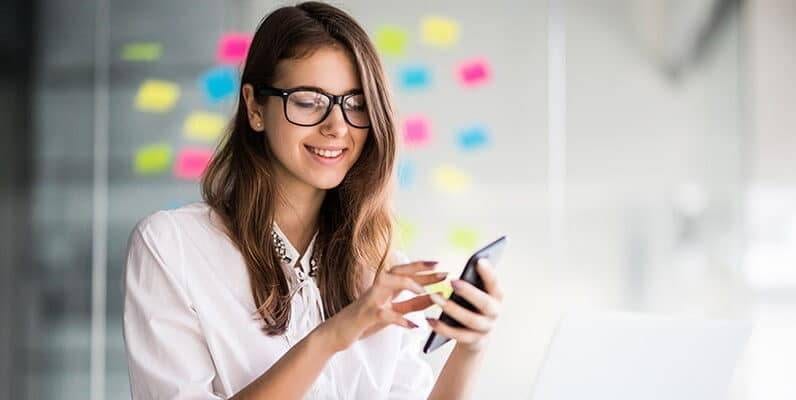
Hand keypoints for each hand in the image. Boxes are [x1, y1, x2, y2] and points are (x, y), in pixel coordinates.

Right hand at [318, 260, 446, 352]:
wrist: (336, 333)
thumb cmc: (364, 321)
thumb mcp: (392, 312)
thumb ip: (411, 305)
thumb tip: (433, 298)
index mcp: (384, 288)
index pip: (405, 272)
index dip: (423, 268)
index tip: (441, 266)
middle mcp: (377, 289)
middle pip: (398, 271)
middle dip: (420, 269)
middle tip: (441, 269)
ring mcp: (370, 300)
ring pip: (388, 283)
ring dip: (407, 284)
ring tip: (424, 292)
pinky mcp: (366, 315)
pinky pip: (384, 314)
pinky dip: (400, 320)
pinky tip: (414, 326)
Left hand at [426, 258, 502, 352]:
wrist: (476, 336)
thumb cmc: (473, 307)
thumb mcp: (476, 293)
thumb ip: (473, 281)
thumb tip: (464, 265)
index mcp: (496, 297)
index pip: (495, 284)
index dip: (489, 273)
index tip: (478, 260)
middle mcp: (494, 313)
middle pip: (484, 303)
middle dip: (469, 292)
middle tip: (453, 281)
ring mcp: (485, 328)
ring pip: (470, 320)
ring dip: (451, 308)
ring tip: (434, 297)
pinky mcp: (474, 341)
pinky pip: (458, 335)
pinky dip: (443, 328)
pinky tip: (430, 319)